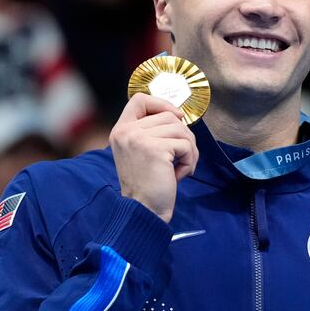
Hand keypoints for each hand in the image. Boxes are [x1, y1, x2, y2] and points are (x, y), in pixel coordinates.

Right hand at [109, 93, 198, 222]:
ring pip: (181, 129)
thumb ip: (151, 132)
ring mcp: (139, 139)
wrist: (143, 211)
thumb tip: (178, 115)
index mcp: (120, 130)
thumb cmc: (147, 185)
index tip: (176, 116)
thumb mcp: (141, 152)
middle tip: (180, 158)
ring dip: (189, 151)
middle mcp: (126, 131)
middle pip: (168, 116)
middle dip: (183, 136)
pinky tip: (178, 175)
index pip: (139, 99)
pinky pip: (186, 145)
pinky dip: (189, 161)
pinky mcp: (155, 149)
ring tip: (179, 168)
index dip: (162, 103)